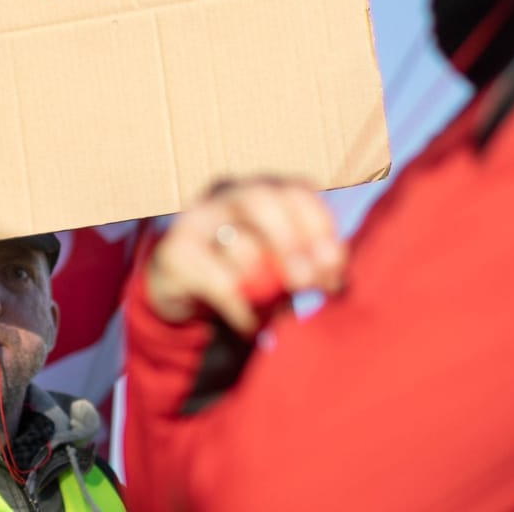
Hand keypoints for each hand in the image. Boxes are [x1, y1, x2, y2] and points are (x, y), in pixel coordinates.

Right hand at [143, 178, 345, 334]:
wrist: (182, 290)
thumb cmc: (246, 274)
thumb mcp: (281, 267)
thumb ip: (310, 266)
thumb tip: (338, 281)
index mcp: (262, 188)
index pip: (296, 189)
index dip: (320, 225)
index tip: (335, 266)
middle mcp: (227, 192)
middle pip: (262, 199)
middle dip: (290, 242)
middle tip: (306, 283)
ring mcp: (196, 218)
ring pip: (237, 243)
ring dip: (263, 285)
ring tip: (275, 313)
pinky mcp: (175, 251)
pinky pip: (218, 282)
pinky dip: (241, 310)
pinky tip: (251, 325)